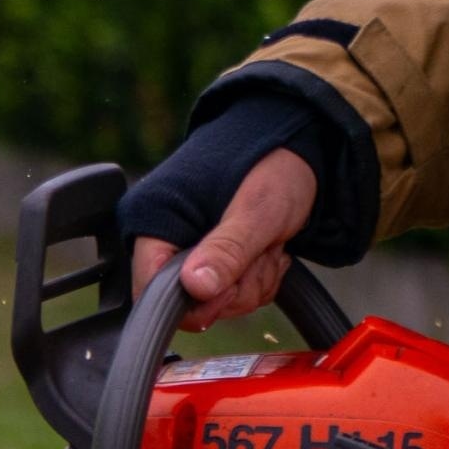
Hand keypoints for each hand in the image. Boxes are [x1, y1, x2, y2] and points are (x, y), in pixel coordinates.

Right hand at [132, 147, 317, 331]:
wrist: (299, 147)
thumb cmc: (273, 163)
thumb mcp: (255, 210)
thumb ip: (226, 250)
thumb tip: (195, 287)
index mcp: (153, 220)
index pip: (150, 289)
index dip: (192, 301)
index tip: (231, 287)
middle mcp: (161, 238)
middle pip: (188, 302)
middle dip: (236, 287)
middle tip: (263, 251)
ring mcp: (185, 250)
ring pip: (215, 301)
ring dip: (253, 282)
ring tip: (269, 245)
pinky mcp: (207, 258)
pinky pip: (230, 294)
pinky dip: (257, 279)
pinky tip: (268, 250)